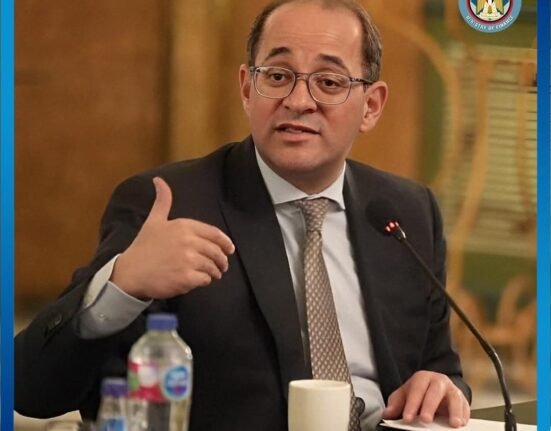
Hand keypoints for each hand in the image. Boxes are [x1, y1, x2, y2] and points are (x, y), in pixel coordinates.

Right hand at [111, 176, 234, 299]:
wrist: (130, 272)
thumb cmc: (143, 247)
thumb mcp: (154, 220)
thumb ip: (163, 201)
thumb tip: (159, 180)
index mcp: (184, 226)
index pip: (214, 234)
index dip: (225, 242)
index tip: (230, 249)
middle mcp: (188, 242)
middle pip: (216, 251)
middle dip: (222, 260)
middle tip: (223, 265)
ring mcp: (188, 260)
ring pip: (212, 266)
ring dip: (215, 272)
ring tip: (213, 274)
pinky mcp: (186, 278)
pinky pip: (205, 280)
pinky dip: (205, 281)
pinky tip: (200, 280)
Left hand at [382, 371, 469, 427]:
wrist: (436, 387)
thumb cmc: (419, 392)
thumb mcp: (405, 395)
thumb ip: (396, 404)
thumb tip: (387, 414)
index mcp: (422, 378)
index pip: (416, 390)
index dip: (411, 405)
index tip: (407, 418)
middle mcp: (439, 381)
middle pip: (435, 392)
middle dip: (430, 406)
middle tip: (425, 420)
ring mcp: (452, 390)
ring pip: (454, 398)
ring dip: (454, 411)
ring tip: (453, 424)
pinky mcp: (463, 400)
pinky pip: (465, 407)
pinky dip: (464, 416)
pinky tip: (461, 424)